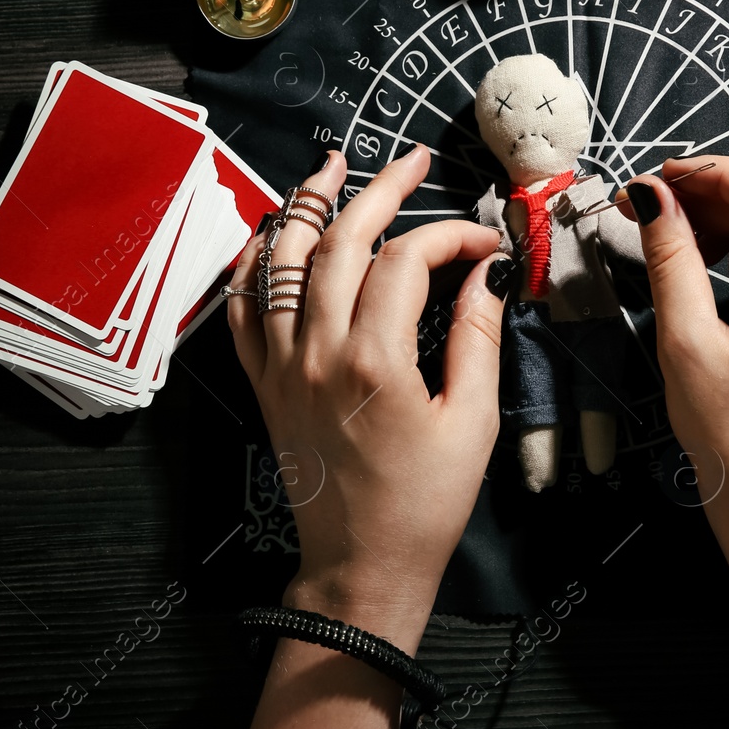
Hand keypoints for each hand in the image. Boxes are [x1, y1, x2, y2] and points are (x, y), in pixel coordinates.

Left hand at [226, 146, 512, 652]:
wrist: (360, 568)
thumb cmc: (424, 507)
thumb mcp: (473, 424)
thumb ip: (477, 340)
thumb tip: (485, 276)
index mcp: (375, 361)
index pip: (406, 261)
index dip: (449, 236)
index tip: (483, 244)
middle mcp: (317, 353)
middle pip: (340, 241)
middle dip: (379, 190)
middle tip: (412, 161)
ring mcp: (281, 366)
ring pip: (282, 261)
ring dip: (307, 206)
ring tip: (331, 168)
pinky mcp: (263, 384)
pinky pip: (243, 308)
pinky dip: (254, 263)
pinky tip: (272, 234)